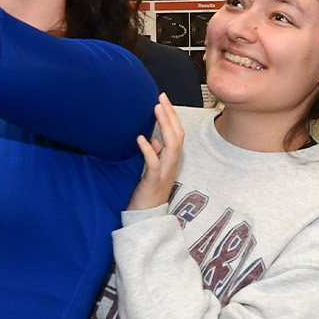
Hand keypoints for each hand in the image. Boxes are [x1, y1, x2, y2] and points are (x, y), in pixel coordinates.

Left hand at [126, 95, 182, 211]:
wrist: (145, 220)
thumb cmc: (147, 195)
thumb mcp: (151, 172)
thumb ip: (154, 156)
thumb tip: (152, 140)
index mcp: (171, 162)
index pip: (176, 134)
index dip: (172, 117)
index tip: (163, 99)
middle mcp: (171, 166)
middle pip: (178, 136)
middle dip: (170, 116)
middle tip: (161, 98)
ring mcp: (164, 174)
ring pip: (172, 147)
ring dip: (164, 126)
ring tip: (157, 110)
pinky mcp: (153, 182)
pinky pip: (154, 164)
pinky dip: (148, 150)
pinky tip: (141, 138)